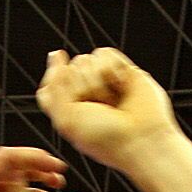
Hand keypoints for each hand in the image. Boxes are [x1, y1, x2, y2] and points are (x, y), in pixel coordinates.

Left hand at [36, 48, 181, 174]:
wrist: (141, 138)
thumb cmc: (104, 136)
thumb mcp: (66, 119)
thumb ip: (53, 88)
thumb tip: (56, 53)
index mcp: (68, 107)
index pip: (51, 82)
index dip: (59, 87)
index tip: (75, 103)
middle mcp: (85, 92)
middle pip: (68, 69)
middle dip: (82, 88)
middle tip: (100, 109)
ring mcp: (104, 80)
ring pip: (85, 59)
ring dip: (97, 81)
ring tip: (113, 100)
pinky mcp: (122, 69)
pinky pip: (104, 53)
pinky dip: (112, 69)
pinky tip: (123, 86)